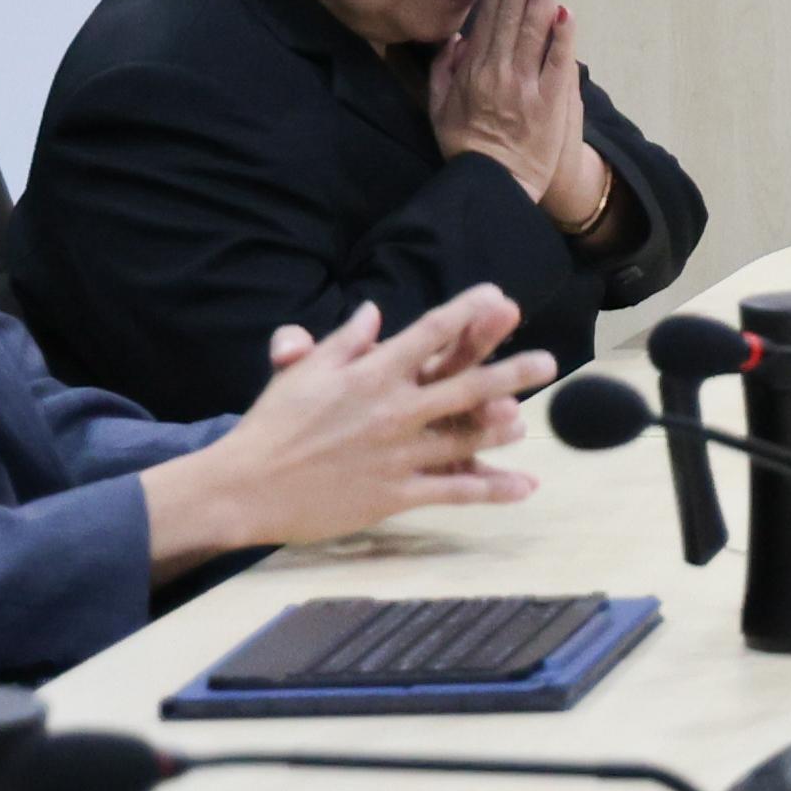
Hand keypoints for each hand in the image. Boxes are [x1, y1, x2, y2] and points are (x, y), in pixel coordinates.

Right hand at [143, 288, 548, 564]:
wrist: (243, 488)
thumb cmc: (271, 426)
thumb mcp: (303, 372)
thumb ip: (344, 342)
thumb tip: (374, 312)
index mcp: (371, 374)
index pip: (429, 334)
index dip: (468, 312)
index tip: (500, 297)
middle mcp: (392, 409)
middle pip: (464, 384)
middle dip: (510, 371)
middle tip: (548, 362)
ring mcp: (397, 453)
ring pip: (465, 436)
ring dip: (502, 427)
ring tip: (528, 420)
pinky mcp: (395, 494)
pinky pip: (453, 490)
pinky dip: (492, 488)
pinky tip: (523, 486)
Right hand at [429, 0, 601, 232]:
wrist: (493, 184)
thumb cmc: (466, 147)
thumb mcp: (439, 109)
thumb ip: (443, 71)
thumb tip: (454, 38)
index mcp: (470, 71)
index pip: (485, 18)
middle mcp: (497, 71)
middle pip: (510, 15)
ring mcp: (526, 85)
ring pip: (533, 30)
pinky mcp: (552, 100)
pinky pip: (559, 61)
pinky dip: (563, 35)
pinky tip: (566, 10)